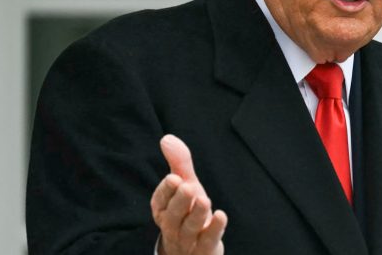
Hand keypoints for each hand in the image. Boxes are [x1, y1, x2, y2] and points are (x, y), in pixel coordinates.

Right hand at [151, 135, 227, 254]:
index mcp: (163, 209)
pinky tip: (221, 216)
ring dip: (196, 215)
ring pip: (189, 229)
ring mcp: (188, 240)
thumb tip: (167, 138)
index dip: (166, 190)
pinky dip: (214, 229)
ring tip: (204, 200)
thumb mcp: (185, 185)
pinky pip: (207, 241)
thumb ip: (179, 163)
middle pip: (173, 216)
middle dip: (180, 201)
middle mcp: (172, 226)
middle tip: (188, 187)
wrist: (194, 248)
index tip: (174, 177)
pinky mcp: (204, 249)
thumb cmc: (189, 211)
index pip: (160, 200)